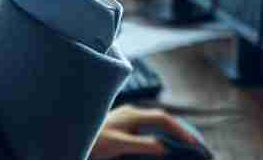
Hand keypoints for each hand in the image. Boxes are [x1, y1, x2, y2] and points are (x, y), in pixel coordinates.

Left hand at [89, 106, 205, 158]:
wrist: (67, 140)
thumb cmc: (90, 142)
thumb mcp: (118, 145)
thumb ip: (142, 145)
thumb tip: (165, 147)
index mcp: (132, 115)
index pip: (163, 119)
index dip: (180, 130)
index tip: (193, 143)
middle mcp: (131, 115)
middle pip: (162, 121)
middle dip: (179, 132)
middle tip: (195, 147)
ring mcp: (126, 121)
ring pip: (154, 126)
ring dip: (169, 136)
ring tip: (183, 147)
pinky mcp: (121, 130)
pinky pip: (145, 132)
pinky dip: (157, 139)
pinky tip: (161, 148)